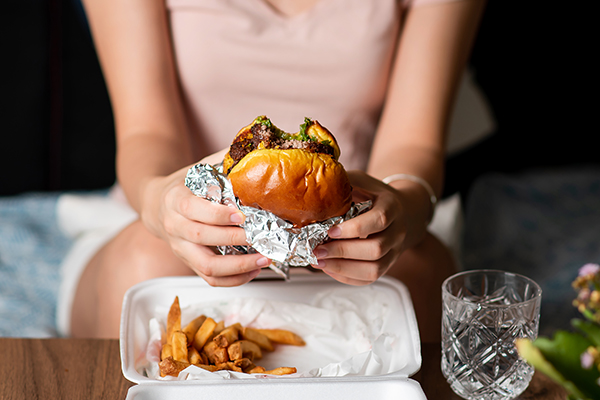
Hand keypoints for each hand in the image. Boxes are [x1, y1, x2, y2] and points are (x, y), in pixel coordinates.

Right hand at [140, 152, 270, 286]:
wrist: (156, 204)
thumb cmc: (184, 185)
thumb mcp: (199, 167)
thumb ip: (224, 159)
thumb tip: (256, 146)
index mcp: (175, 199)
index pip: (193, 210)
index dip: (217, 214)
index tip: (241, 215)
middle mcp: (175, 226)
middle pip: (201, 238)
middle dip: (234, 238)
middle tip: (261, 235)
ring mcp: (180, 248)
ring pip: (206, 266)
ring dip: (237, 266)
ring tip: (263, 258)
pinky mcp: (189, 263)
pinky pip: (210, 279)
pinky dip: (233, 280)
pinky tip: (253, 271)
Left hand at [312, 170, 425, 285]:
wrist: (402, 211)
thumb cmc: (374, 195)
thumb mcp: (361, 181)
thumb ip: (341, 183)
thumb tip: (313, 186)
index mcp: (392, 206)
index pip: (379, 220)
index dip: (354, 228)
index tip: (330, 231)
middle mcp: (397, 232)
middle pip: (376, 249)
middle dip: (343, 252)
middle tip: (317, 250)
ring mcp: (394, 251)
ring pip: (375, 269)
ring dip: (344, 269)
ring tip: (319, 262)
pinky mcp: (387, 265)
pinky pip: (369, 279)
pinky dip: (347, 277)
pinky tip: (329, 268)